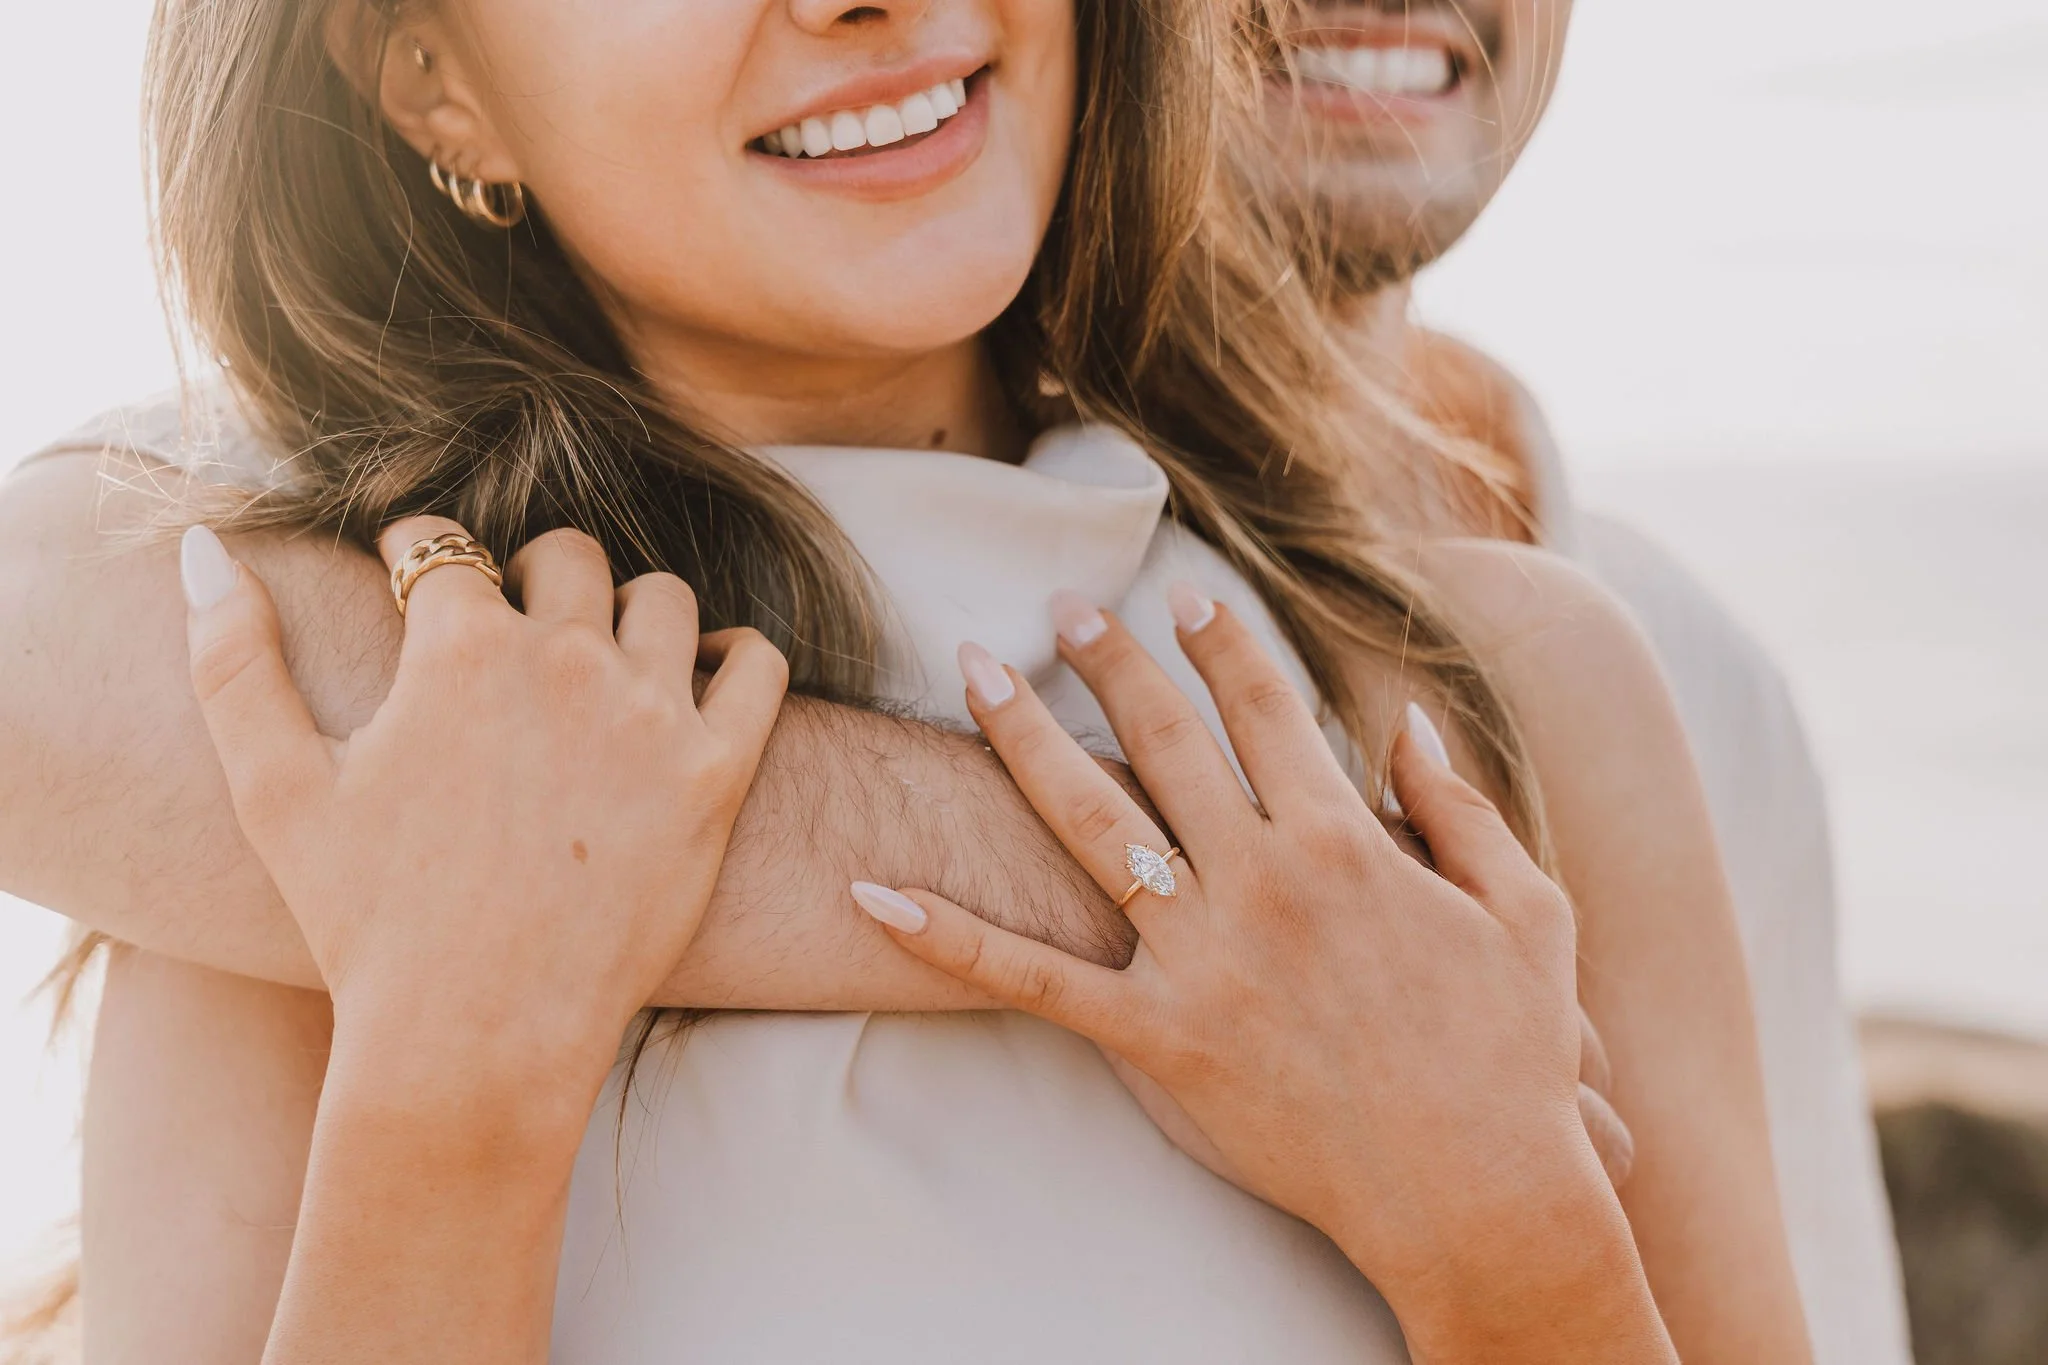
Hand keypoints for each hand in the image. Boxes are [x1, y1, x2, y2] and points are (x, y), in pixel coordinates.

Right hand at [180, 517, 786, 1086]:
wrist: (475, 1038)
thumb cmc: (367, 924)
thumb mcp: (274, 790)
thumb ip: (232, 661)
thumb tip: (201, 549)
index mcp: (458, 649)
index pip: (445, 544)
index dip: (421, 557)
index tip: (420, 585)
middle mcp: (565, 661)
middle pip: (567, 557)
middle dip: (531, 579)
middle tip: (514, 630)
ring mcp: (650, 716)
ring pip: (662, 598)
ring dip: (627, 615)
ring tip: (599, 661)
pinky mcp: (716, 775)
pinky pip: (756, 665)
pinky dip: (732, 656)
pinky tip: (693, 683)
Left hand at [849, 587, 1641, 1330]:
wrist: (1479, 1195)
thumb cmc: (1511, 1057)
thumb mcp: (1526, 913)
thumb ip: (1461, 810)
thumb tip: (1410, 726)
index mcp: (1348, 842)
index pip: (1265, 711)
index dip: (1222, 645)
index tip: (1185, 599)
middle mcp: (1262, 882)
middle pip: (1164, 741)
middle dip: (1108, 660)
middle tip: (1063, 608)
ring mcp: (1201, 959)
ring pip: (1087, 822)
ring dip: (1023, 735)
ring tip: (975, 670)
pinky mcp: (1158, 1038)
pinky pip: (1035, 982)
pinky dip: (950, 938)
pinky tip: (877, 893)